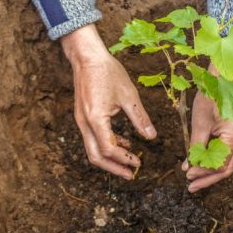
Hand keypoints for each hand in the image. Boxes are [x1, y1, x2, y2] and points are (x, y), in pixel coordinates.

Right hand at [61, 25, 156, 179]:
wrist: (87, 57)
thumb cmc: (108, 72)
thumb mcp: (129, 95)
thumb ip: (140, 119)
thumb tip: (152, 137)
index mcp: (96, 119)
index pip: (109, 149)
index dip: (124, 159)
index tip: (139, 163)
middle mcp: (84, 123)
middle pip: (96, 156)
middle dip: (113, 168)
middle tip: (130, 175)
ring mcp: (81, 121)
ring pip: (92, 149)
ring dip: (109, 159)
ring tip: (128, 163)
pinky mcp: (82, 116)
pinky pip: (92, 138)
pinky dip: (106, 145)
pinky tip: (122, 143)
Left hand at [182, 65, 232, 192]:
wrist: (221, 76)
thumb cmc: (210, 95)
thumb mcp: (199, 123)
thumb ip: (195, 147)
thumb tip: (189, 168)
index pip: (220, 165)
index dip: (203, 173)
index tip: (187, 176)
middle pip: (227, 167)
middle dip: (207, 178)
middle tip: (190, 186)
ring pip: (227, 162)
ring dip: (210, 171)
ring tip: (193, 178)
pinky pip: (227, 152)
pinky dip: (214, 160)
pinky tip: (201, 164)